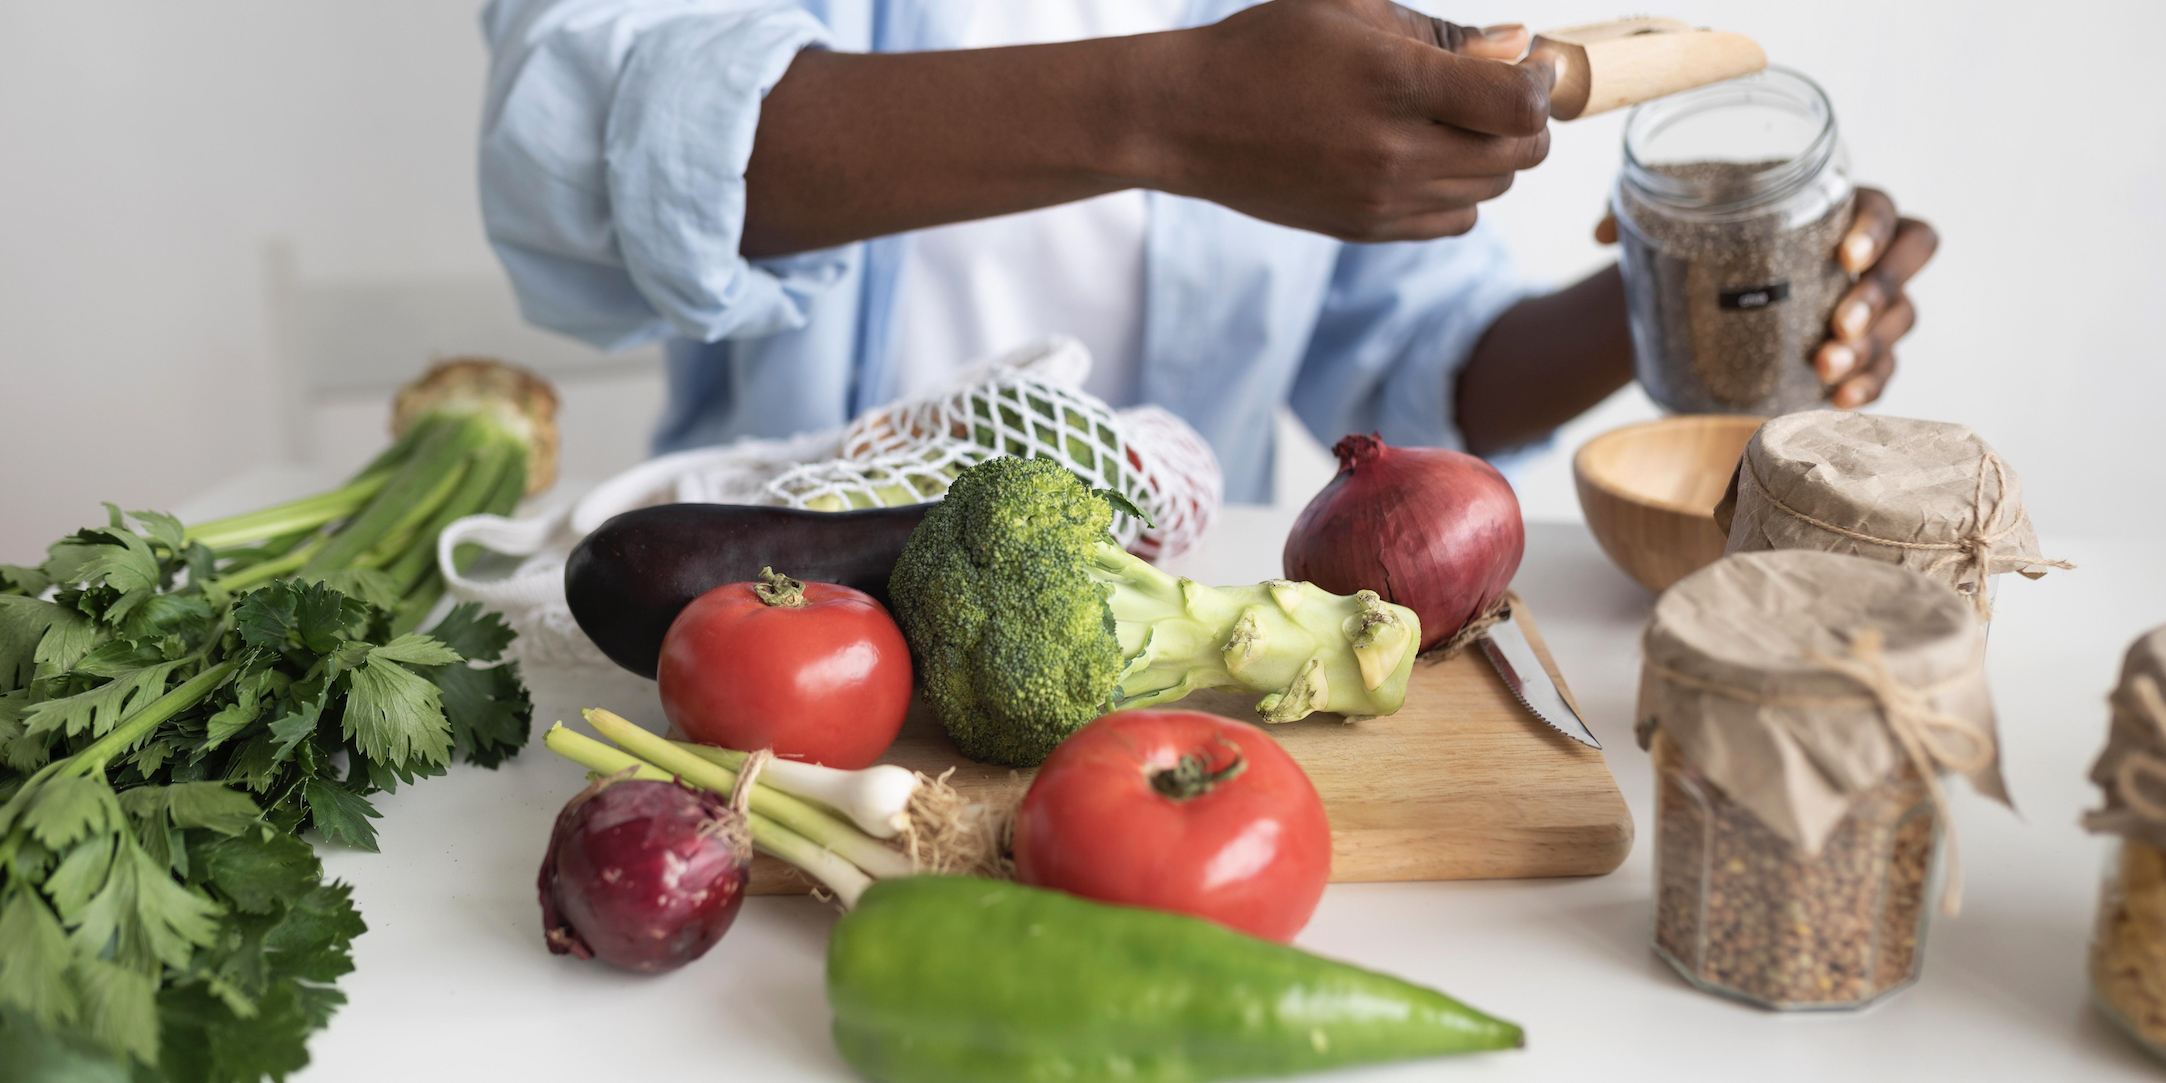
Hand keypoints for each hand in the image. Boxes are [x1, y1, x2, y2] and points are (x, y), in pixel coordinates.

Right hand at [1139, 1, 1555, 241]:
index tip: (1529, 63)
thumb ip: (1441, 32)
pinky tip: (1431, 158)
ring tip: (1458, 122)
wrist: (1185, 120)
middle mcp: (1394, 151)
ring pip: (1492, 191)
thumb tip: (1516, 46)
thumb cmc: (1264, 49)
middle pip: (1519, 154)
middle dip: (1527, 120)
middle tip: (1501, 90)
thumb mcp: (1350, 10)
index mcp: (1395, 82)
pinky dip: (1461, 193)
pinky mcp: (1365, 229)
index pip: (1520, 105)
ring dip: (1495, 156)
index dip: (1542, 82)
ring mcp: (1380, 199)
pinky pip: (1454, 221)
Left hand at [1592, 187, 1937, 407]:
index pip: (1882, 209)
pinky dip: (1866, 385)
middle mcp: (1863, 255)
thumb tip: (1603, 230)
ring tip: (1825, 369)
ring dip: (1870, 347)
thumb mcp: (1679, 217)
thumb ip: (1642, 206)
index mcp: (1832, 209)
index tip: (1843, 258)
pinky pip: (1882, 370)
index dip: (1876, 231)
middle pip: (1912, 260)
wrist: (1695, 300)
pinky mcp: (1856, 355)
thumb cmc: (1703, 245)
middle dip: (1881, 294)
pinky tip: (1838, 400)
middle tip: (1836, 324)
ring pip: (1899, 320)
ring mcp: (1867, 307)